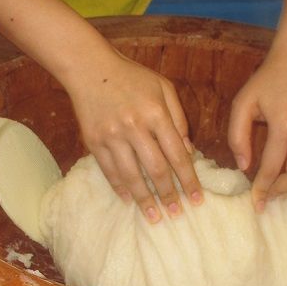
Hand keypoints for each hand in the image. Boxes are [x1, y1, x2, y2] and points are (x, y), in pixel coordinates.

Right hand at [68, 50, 202, 222]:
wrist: (90, 69)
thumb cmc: (132, 78)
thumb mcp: (163, 88)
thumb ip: (178, 119)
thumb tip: (188, 152)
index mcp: (156, 113)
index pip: (177, 154)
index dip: (188, 179)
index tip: (196, 199)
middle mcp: (134, 127)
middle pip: (156, 169)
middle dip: (168, 194)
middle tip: (176, 214)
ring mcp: (112, 136)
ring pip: (131, 175)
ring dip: (144, 199)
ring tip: (153, 216)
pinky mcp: (94, 141)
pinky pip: (109, 170)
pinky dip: (119, 187)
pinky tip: (129, 200)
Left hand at [228, 44, 286, 210]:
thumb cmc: (268, 79)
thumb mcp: (243, 103)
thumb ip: (237, 136)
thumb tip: (245, 166)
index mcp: (285, 124)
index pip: (272, 167)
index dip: (262, 188)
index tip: (256, 202)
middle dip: (282, 190)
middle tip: (269, 195)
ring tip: (280, 182)